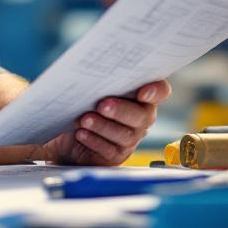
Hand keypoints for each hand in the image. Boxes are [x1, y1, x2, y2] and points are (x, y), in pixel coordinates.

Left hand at [33, 80, 170, 165]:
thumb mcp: (93, 89)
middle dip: (121, 110)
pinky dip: (95, 141)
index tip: (143, 92)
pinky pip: (110, 150)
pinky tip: (82, 134)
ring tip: (85, 119)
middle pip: (142, 116)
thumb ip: (102, 81)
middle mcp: (141, 117)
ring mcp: (131, 138)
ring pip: (126, 135)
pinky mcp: (117, 155)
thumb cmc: (85, 104)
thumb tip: (92, 72)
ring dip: (104, 126)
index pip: (160, 91)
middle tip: (102, 105)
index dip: (156, 91)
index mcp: (142, 96)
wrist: (67, 133)